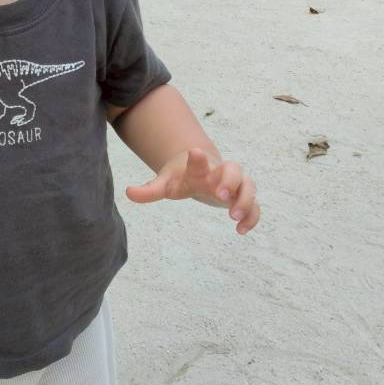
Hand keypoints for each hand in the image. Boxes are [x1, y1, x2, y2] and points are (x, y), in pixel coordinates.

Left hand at [125, 148, 259, 234]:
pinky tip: (241, 231)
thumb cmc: (184, 178)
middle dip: (230, 180)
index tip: (194, 153)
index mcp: (200, 168)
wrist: (203, 171)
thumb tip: (127, 193)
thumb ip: (149, 189)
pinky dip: (253, 217)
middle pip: (234, 170)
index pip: (200, 160)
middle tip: (218, 194)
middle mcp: (221, 173)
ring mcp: (235, 186)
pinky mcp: (242, 199)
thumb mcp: (166, 183)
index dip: (197, 158)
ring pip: (249, 187)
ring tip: (234, 218)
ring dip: (245, 200)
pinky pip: (256, 207)